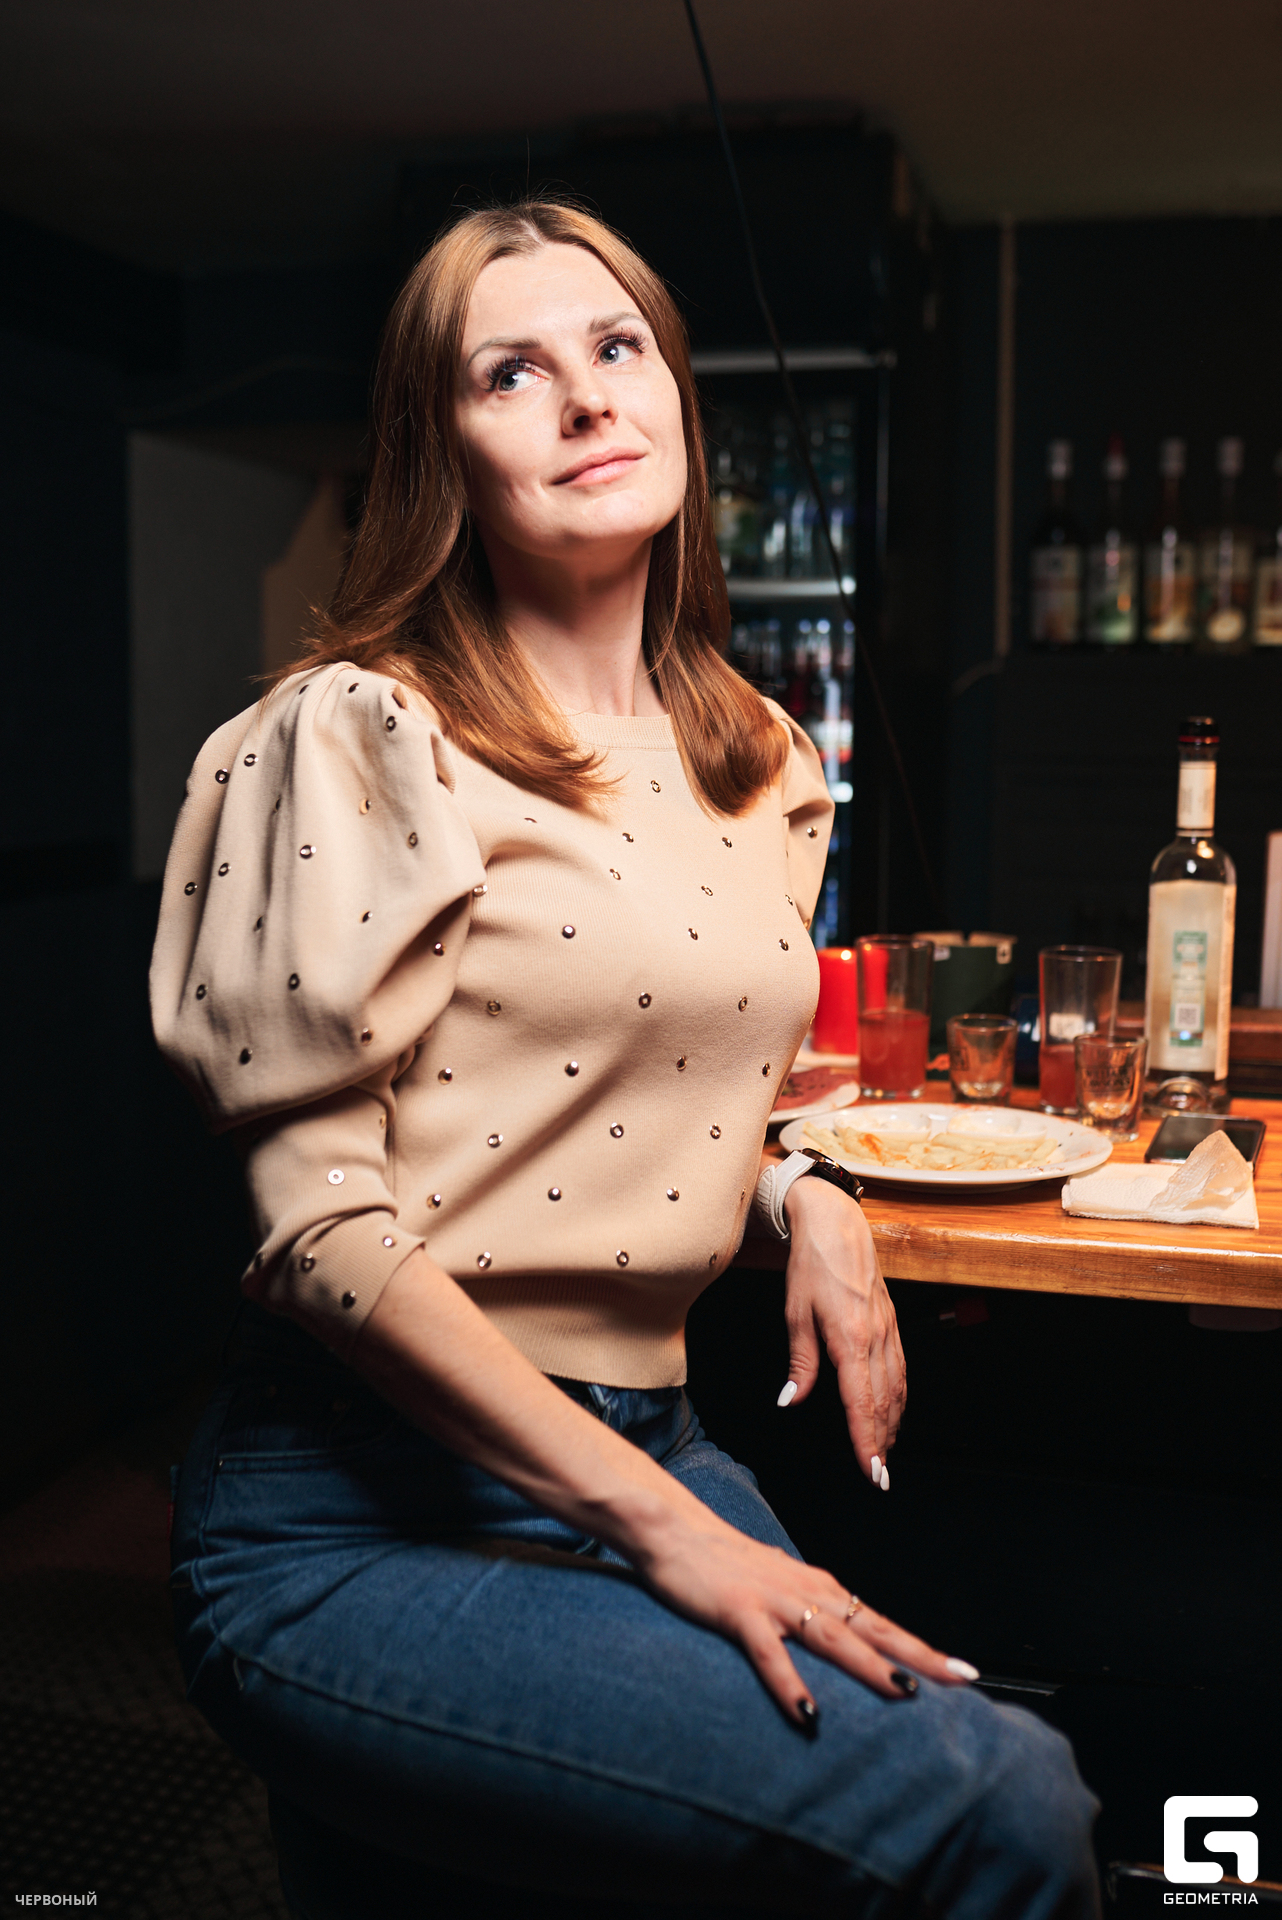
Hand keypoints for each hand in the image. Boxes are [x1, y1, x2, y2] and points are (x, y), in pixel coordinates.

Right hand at [636, 1505, 974, 1727]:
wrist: (673, 1528)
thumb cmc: (723, 1562)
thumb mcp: (776, 1585)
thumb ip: (806, 1609)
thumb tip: (836, 1635)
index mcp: (818, 1587)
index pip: (879, 1623)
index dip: (920, 1647)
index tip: (962, 1672)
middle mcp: (807, 1592)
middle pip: (872, 1628)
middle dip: (918, 1655)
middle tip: (962, 1678)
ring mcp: (774, 1602)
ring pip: (832, 1638)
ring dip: (870, 1665)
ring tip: (906, 1693)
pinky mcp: (739, 1613)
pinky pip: (769, 1655)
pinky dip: (791, 1685)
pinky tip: (809, 1715)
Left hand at [780, 1176, 905, 1485]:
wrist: (837, 1224)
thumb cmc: (812, 1264)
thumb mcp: (795, 1312)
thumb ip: (800, 1362)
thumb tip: (792, 1400)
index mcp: (850, 1337)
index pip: (861, 1402)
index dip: (866, 1440)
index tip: (870, 1470)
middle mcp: (876, 1337)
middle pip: (883, 1402)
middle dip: (883, 1443)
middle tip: (880, 1477)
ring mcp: (888, 1329)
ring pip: (896, 1388)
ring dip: (893, 1423)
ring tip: (886, 1453)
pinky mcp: (891, 1322)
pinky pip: (899, 1368)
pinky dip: (898, 1397)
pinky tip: (893, 1410)